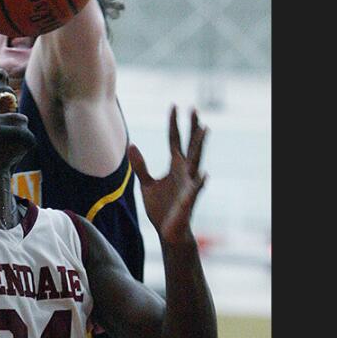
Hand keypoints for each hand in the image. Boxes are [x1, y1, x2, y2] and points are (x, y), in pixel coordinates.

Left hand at [128, 106, 208, 246]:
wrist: (168, 232)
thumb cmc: (161, 208)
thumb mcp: (147, 184)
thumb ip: (141, 166)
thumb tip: (132, 146)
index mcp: (176, 166)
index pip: (175, 139)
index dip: (174, 123)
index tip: (174, 105)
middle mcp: (185, 171)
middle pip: (190, 145)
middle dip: (192, 127)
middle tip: (194, 108)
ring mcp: (189, 184)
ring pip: (196, 161)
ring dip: (200, 146)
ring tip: (204, 130)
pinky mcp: (188, 200)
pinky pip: (195, 191)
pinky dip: (199, 183)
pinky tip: (204, 174)